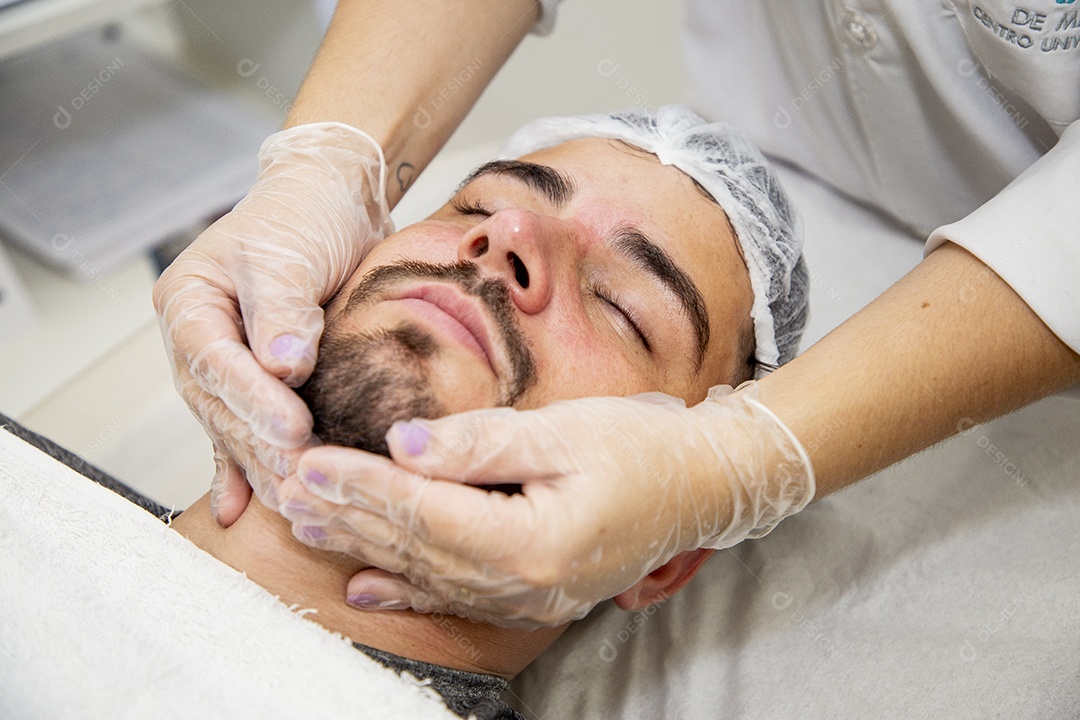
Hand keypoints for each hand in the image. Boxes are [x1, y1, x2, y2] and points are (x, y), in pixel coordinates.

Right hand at [153, 122, 393, 524]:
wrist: (329, 203)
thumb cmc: (304, 215)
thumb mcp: (289, 252)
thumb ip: (284, 308)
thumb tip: (284, 366)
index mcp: (190, 301)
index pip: (213, 360)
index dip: (250, 399)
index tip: (291, 428)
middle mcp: (198, 338)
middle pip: (218, 402)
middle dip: (259, 440)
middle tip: (302, 471)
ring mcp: (223, 363)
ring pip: (232, 424)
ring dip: (260, 463)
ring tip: (291, 499)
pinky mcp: (254, 380)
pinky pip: (240, 429)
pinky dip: (242, 467)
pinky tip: (239, 508)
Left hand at [277, 383, 814, 627]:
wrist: (702, 485)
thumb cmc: (643, 447)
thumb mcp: (566, 431)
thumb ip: (482, 442)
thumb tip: (404, 444)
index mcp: (533, 541)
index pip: (425, 512)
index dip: (363, 488)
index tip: (309, 462)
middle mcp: (524, 584)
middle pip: (416, 548)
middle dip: (348, 515)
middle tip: (285, 487)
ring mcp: (529, 598)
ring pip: (427, 573)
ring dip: (363, 547)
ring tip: (306, 524)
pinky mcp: (533, 594)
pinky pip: (456, 596)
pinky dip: (406, 588)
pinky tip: (366, 585)